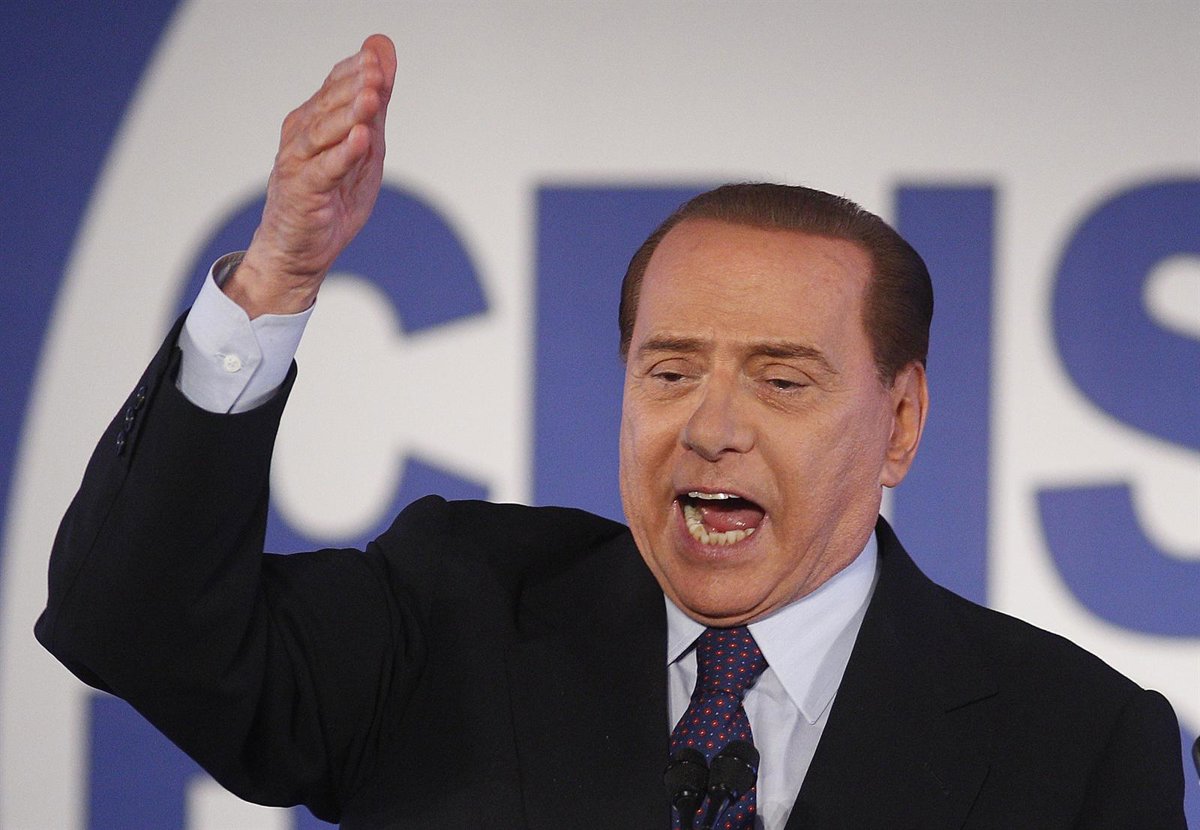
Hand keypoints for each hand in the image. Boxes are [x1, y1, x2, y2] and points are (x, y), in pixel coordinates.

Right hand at [225, 34, 396, 317]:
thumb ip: (375, 105)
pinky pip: (325, 168)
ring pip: (325, 131)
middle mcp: (301, 135)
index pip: (335, 87)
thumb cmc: (331, 198)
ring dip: (349, 114)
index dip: (356, 71)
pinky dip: (343, 153)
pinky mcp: (302, 190)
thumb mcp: (365, 148)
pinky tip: (361, 139)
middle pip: (329, 104)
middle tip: (376, 71)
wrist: (300, 250)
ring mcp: (299, 162)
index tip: (378, 57)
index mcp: (314, 121)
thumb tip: (383, 53)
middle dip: (354, 86)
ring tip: (371, 98)